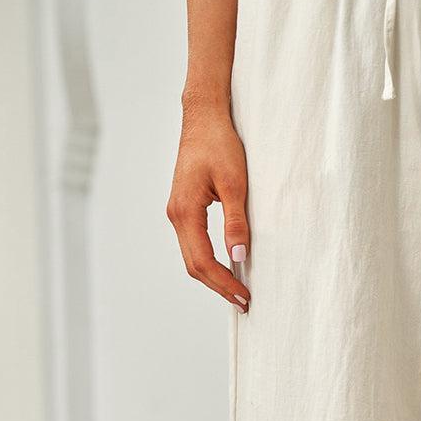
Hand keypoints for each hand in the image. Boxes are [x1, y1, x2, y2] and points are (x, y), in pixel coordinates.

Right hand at [167, 100, 250, 311]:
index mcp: (185, 211)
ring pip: (192, 257)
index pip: (203, 260)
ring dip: (213, 277)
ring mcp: (178, 213)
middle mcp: (176, 215)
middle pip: (194, 265)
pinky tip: (226, 268)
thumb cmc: (220, 144)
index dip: (224, 282)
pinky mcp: (185, 209)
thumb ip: (236, 222)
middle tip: (244, 303)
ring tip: (236, 291)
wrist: (204, 118)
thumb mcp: (235, 184)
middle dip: (218, 286)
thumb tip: (239, 258)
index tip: (244, 296)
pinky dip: (209, 261)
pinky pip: (194, 244)